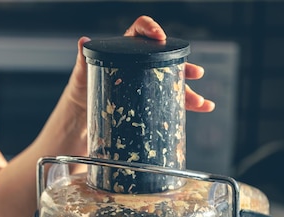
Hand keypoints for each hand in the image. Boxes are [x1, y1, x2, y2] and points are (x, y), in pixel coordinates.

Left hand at [68, 15, 214, 114]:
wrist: (82, 118)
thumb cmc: (81, 93)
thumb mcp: (81, 76)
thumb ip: (83, 59)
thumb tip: (83, 41)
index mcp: (124, 50)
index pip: (139, 32)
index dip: (151, 30)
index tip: (160, 37)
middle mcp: (139, 65)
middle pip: (165, 60)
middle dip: (183, 67)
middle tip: (195, 73)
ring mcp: (146, 84)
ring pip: (173, 84)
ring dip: (189, 92)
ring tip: (200, 102)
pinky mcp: (149, 103)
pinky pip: (171, 102)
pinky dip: (188, 106)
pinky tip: (203, 106)